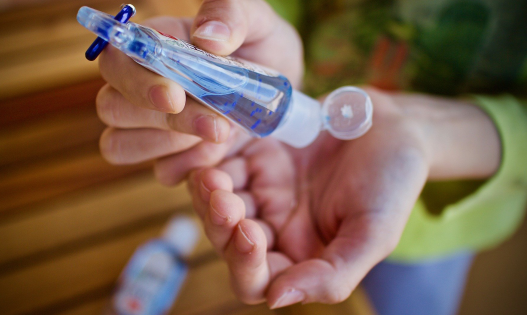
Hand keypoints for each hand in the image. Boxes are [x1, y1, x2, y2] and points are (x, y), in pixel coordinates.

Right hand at [95, 0, 302, 183]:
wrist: (281, 91)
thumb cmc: (261, 47)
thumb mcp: (258, 22)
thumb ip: (231, 15)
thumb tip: (207, 37)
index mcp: (153, 45)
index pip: (115, 62)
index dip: (136, 83)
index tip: (175, 97)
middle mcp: (141, 86)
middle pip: (112, 108)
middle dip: (166, 121)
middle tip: (218, 125)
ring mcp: (150, 126)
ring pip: (119, 145)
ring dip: (171, 146)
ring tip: (221, 133)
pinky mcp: (170, 156)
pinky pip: (161, 171)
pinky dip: (190, 167)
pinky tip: (219, 155)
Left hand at [185, 88, 500, 307]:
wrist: (393, 124)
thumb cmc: (393, 181)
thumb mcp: (373, 234)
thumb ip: (332, 275)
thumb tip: (276, 299)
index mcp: (300, 254)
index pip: (256, 279)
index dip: (243, 264)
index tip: (248, 232)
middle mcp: (274, 226)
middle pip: (225, 240)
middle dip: (218, 222)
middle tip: (221, 194)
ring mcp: (261, 190)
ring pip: (216, 202)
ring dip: (208, 193)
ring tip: (210, 172)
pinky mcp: (255, 155)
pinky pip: (222, 162)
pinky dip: (211, 159)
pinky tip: (215, 146)